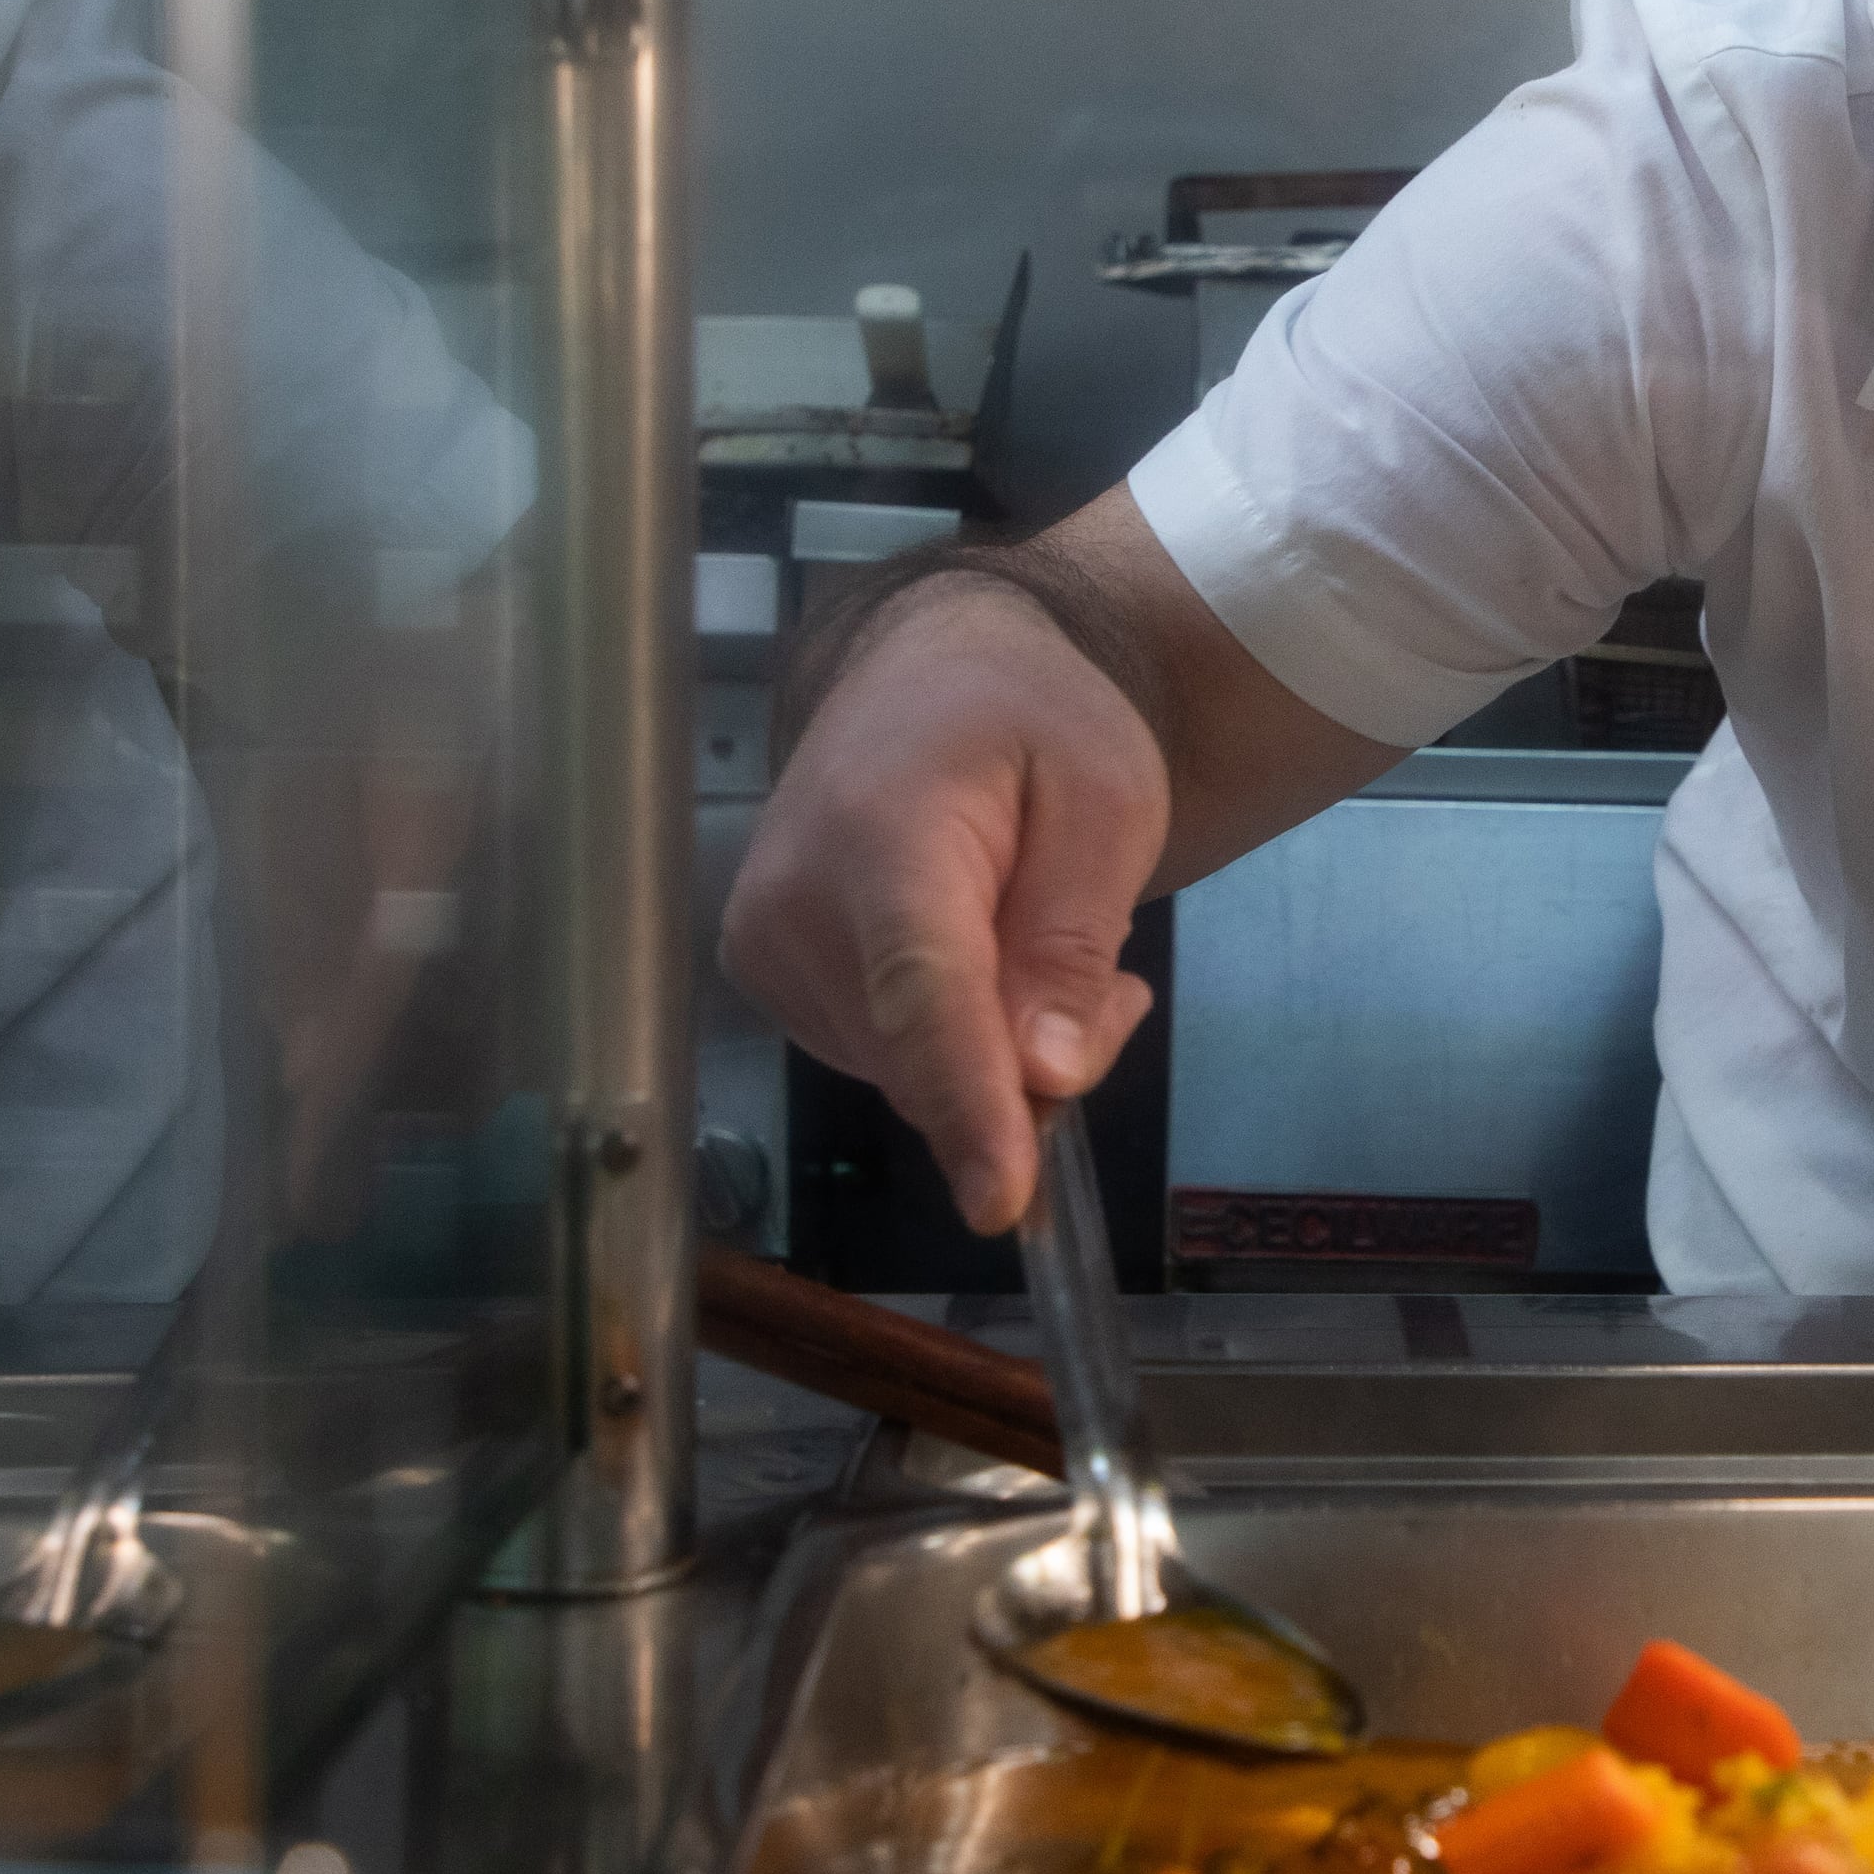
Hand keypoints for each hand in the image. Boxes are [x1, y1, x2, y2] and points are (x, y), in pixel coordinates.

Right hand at [719, 570, 1167, 1233]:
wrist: (929, 671)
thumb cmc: (1031, 722)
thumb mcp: (1107, 800)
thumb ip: (1073, 937)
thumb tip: (1043, 1075)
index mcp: (883, 836)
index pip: (922, 995)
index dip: (968, 1105)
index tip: (1003, 1201)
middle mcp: (793, 902)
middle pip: (927, 1056)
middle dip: (1034, 1060)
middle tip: (1108, 983)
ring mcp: (765, 948)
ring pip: (910, 1073)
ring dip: (999, 1050)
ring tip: (1041, 940)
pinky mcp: (765, 977)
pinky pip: (886, 1058)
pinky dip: (953, 1040)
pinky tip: (986, 959)